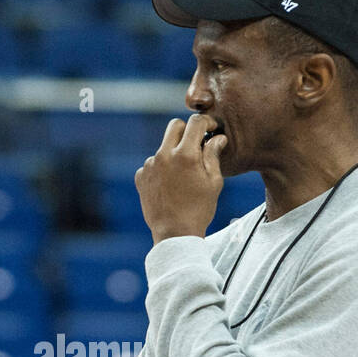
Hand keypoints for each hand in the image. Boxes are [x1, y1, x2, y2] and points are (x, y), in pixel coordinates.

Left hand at [135, 113, 227, 243]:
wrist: (174, 234)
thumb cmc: (199, 209)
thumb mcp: (213, 182)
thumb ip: (213, 155)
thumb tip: (217, 138)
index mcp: (185, 155)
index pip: (195, 123)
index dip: (206, 123)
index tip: (210, 129)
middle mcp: (164, 155)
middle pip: (175, 126)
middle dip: (187, 131)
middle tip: (196, 145)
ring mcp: (149, 165)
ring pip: (163, 146)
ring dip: (173, 153)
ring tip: (182, 175)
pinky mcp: (141, 176)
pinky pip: (152, 163)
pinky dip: (162, 169)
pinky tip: (170, 185)